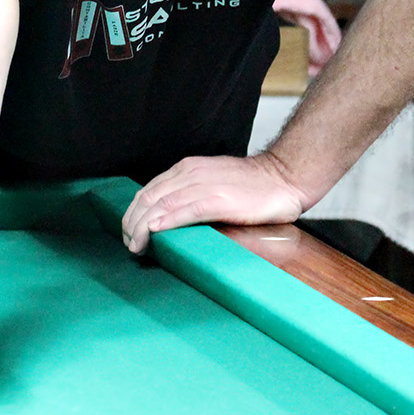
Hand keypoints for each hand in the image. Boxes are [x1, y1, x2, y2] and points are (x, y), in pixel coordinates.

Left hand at [121, 151, 309, 254]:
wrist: (284, 177)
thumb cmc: (251, 187)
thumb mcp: (212, 183)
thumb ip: (190, 195)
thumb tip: (166, 218)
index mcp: (186, 169)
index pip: (148, 191)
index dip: (133, 213)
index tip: (129, 232)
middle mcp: (190, 174)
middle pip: (149, 198)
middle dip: (132, 223)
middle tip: (129, 244)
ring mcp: (204, 185)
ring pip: (162, 205)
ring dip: (143, 227)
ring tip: (136, 245)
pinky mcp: (219, 200)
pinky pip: (186, 210)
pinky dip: (167, 221)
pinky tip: (156, 232)